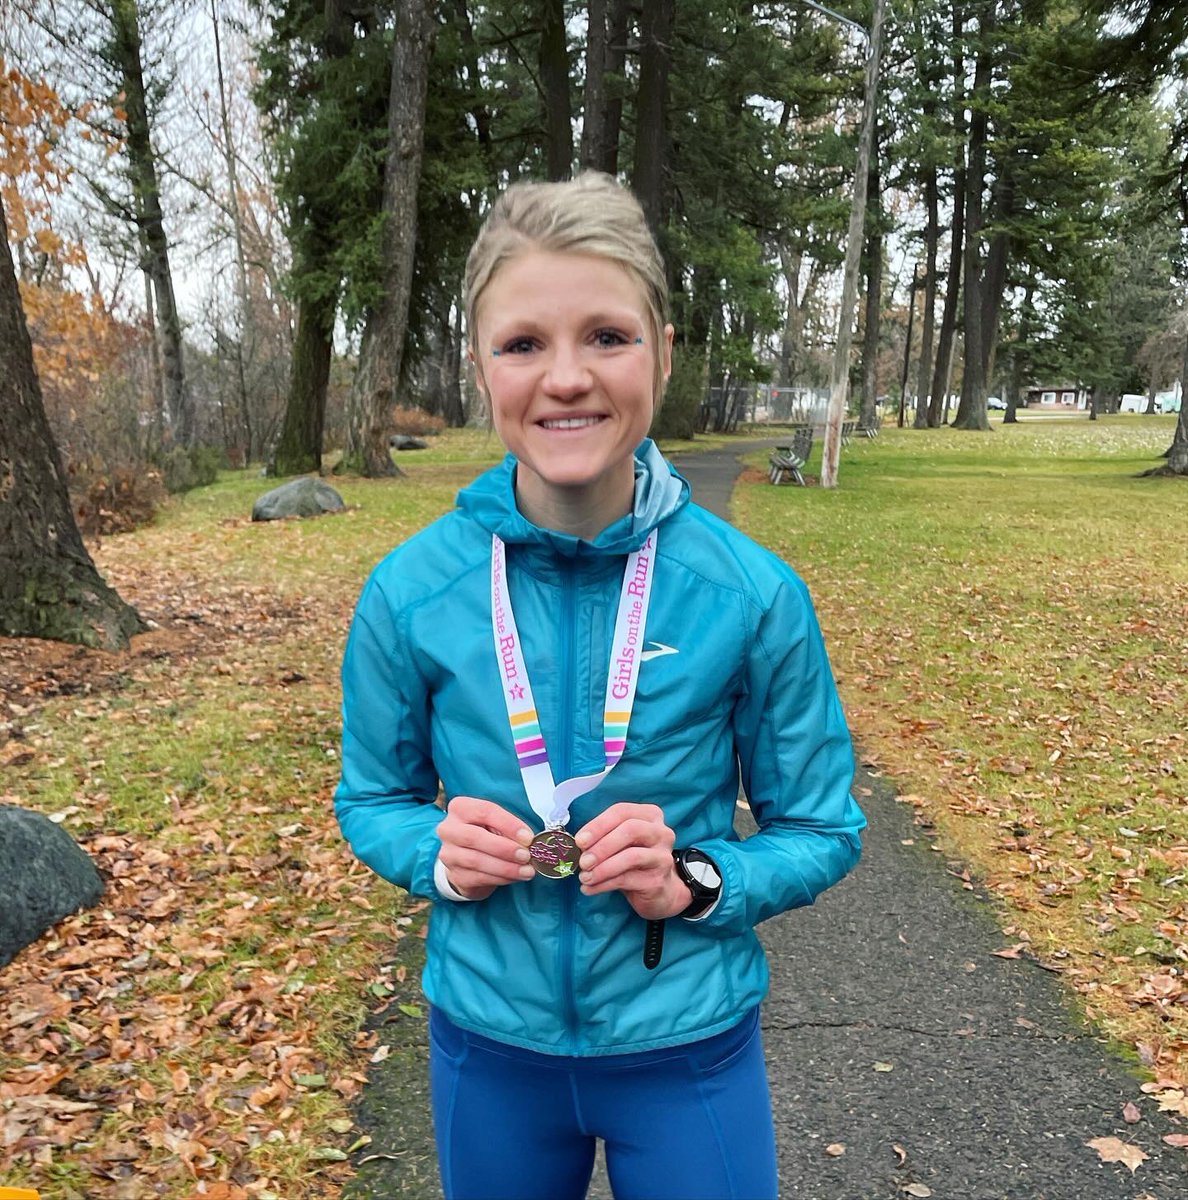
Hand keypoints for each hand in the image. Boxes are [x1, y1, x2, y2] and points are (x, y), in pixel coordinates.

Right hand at [437, 796, 534, 900]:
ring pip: (476, 861)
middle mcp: (449, 829)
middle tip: (526, 855)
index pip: (484, 811)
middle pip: (474, 837)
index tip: (527, 837)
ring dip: (506, 867)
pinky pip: (479, 878)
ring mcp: (449, 854)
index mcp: (460, 808)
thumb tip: (527, 841)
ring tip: (526, 871)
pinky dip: (501, 878)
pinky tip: (515, 877)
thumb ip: (508, 827)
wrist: (465, 858)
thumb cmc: (485, 833)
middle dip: (504, 848)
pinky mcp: (455, 875)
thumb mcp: (495, 823)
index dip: (508, 824)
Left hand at [574, 803, 691, 919]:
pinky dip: (604, 884)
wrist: (661, 891)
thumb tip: (578, 845)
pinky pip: (627, 879)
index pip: (622, 812)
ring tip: (585, 878)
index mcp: (650, 815)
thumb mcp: (621, 843)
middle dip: (602, 846)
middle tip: (583, 861)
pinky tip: (590, 888)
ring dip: (602, 868)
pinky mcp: (658, 880)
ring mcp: (662, 856)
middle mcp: (661, 833)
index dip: (598, 825)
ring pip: (631, 856)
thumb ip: (604, 838)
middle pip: (630, 830)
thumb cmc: (635, 861)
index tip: (580, 841)